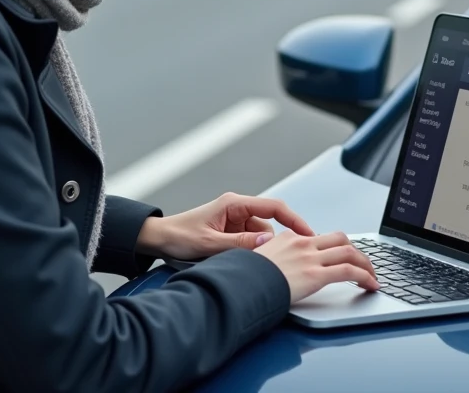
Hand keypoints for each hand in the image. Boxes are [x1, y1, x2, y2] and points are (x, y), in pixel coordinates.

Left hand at [135, 192, 314, 260]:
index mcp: (234, 204)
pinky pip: (250, 242)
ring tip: (244, 264)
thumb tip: (268, 244)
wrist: (159, 239)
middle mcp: (237, 209)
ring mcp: (234, 221)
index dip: (294, 220)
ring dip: (258, 251)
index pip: (274, 207)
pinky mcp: (231, 232)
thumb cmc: (179, 236)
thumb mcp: (211, 244)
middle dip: (273, 244)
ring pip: (261, 237)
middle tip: (276, 262)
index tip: (309, 234)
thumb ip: (241, 244)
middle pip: (270, 225)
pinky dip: (250, 253)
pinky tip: (241, 263)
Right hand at [255, 231, 378, 300]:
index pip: (318, 237)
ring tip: (372, 276)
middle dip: (355, 250)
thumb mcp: (254, 261)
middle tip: (362, 263)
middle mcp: (302, 243)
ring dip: (366, 264)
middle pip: (340, 239)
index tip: (338, 256)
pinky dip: (365, 277)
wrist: (241, 284)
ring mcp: (310, 258)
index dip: (333, 247)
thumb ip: (268, 259)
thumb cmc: (244, 278)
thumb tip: (269, 268)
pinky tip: (371, 285)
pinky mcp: (317, 274)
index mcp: (287, 238)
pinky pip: (350, 271)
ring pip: (350, 252)